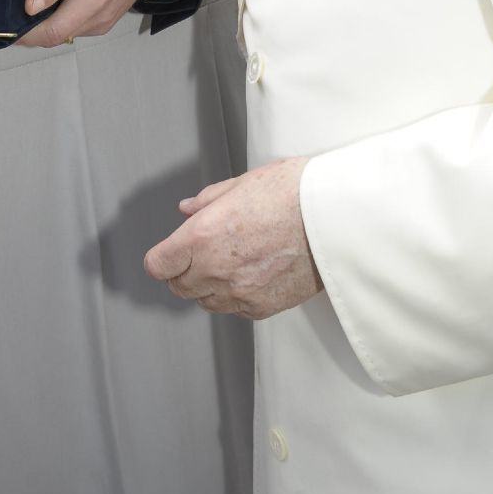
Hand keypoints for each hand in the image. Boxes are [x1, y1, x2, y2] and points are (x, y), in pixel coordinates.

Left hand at [17, 0, 163, 46]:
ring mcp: (104, 11)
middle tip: (2, 24)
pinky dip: (53, 29)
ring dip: (36, 32)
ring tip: (13, 21)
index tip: (28, 4)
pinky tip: (40, 16)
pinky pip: (73, 33)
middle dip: (30, 32)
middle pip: (63, 25)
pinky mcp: (104, 22)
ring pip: (64, 34)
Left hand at [144, 157, 321, 317]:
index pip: (158, 264)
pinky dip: (235, 297)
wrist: (334, 218)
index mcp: (202, 236)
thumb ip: (208, 200)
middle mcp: (215, 269)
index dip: (162, 258)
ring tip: (229, 263)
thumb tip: (187, 209)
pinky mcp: (262, 307)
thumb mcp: (242, 183)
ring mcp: (239, 292)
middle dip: (182, 272)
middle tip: (199, 254)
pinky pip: (235, 310)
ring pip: (205, 302)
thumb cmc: (293, 193)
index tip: (168, 253)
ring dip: (207, 287)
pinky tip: (250, 275)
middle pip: (179, 287)